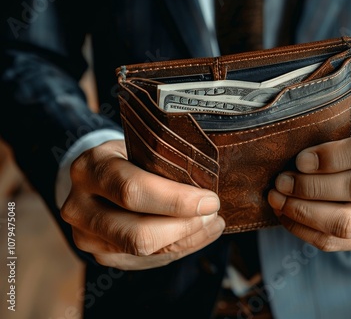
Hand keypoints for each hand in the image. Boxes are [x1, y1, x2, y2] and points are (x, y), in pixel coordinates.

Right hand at [61, 140, 224, 269]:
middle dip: (186, 227)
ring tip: (212, 223)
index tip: (210, 200)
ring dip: (188, 239)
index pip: (133, 191)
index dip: (176, 200)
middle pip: (139, 234)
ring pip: (145, 251)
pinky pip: (148, 260)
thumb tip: (209, 187)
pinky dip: (179, 248)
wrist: (95, 178)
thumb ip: (166, 164)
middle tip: (213, 214)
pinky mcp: (101, 256)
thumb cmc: (127, 158)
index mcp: (90, 169)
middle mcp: (79, 206)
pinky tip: (198, 234)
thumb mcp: (140, 147)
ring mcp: (87, 237)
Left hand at [268, 112, 350, 250]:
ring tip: (278, 200)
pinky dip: (306, 230)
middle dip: (312, 187)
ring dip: (305, 213)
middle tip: (281, 182)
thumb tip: (295, 160)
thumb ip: (333, 134)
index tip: (300, 160)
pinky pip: (339, 242)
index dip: (334, 156)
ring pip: (348, 223)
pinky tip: (287, 215)